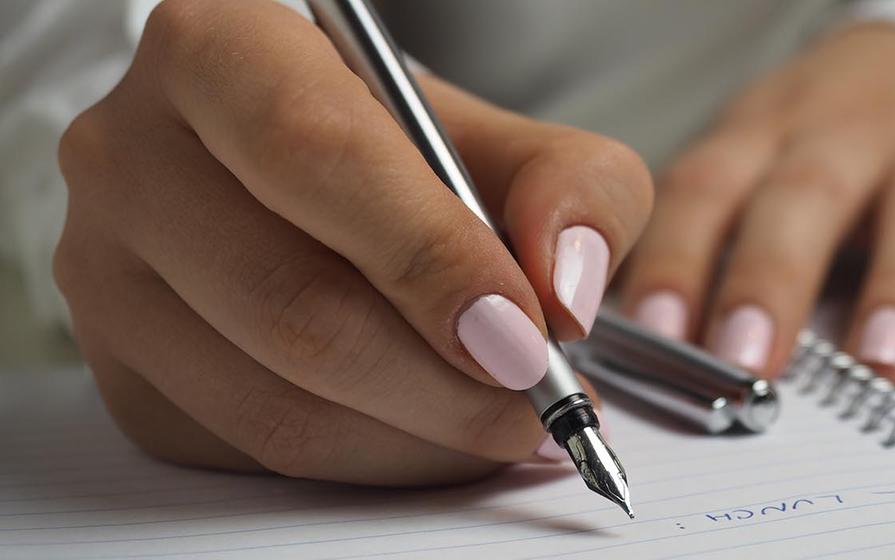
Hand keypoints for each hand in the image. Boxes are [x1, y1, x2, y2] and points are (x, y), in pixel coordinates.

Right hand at [55, 0, 650, 484]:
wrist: (318, 193)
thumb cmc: (408, 157)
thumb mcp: (510, 142)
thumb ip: (573, 188)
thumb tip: (564, 289)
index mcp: (220, 50)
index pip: (317, 155)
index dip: (430, 257)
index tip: (523, 333)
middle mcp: (133, 154)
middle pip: (293, 303)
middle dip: (444, 381)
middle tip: (537, 400)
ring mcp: (107, 273)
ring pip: (274, 403)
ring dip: (419, 437)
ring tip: (503, 422)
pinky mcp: (124, 372)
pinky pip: (255, 453)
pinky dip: (371, 461)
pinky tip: (430, 431)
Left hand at [621, 24, 894, 382]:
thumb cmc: (820, 140)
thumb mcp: (751, 162)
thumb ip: (704, 239)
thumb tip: (640, 344)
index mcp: (761, 136)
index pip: (705, 191)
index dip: (676, 259)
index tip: (653, 332)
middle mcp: (844, 134)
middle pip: (803, 198)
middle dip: (772, 280)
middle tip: (747, 360)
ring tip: (881, 362)